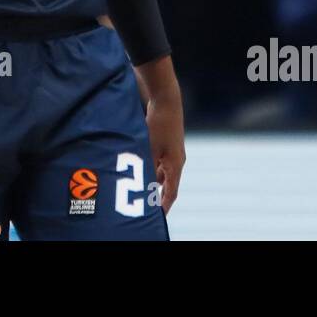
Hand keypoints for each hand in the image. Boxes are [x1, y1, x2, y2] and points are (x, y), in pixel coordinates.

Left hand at [138, 58, 184, 214]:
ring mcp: (172, 152)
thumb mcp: (150, 147)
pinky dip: (151, 168)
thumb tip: (142, 183)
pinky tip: (140, 168)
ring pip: (162, 172)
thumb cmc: (159, 123)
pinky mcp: (166, 143)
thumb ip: (147, 166)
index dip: (164, 206)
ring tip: (140, 190)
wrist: (166, 100)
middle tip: (145, 206)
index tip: (158, 217)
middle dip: (156, 195)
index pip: (171, 192)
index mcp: (175, 164)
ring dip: (152, 181)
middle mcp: (176, 160)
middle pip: (167, 184)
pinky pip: (159, 162)